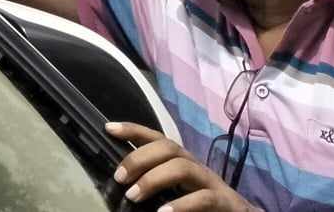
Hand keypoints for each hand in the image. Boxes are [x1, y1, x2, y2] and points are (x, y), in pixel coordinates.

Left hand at [107, 122, 256, 209]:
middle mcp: (196, 166)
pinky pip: (203, 198)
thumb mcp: (176, 191)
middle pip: (168, 147)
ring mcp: (212, 183)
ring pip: (183, 167)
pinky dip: (180, 205)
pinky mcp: (225, 202)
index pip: (158, 138)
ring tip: (133, 195)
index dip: (134, 130)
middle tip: (119, 177)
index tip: (109, 128)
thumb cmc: (203, 206)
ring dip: (153, 179)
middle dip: (139, 158)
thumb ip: (155, 184)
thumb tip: (122, 183)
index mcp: (183, 162)